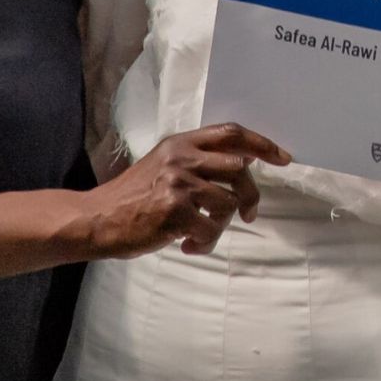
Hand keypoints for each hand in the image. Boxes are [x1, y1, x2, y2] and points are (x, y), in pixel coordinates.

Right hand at [82, 123, 288, 257]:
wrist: (97, 219)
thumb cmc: (132, 198)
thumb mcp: (163, 165)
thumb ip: (197, 161)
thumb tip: (242, 163)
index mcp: (181, 143)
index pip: (231, 133)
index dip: (262, 144)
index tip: (283, 158)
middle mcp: (182, 158)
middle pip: (240, 169)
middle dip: (250, 195)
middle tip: (249, 215)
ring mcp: (179, 183)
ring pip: (228, 204)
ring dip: (220, 227)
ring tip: (199, 236)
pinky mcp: (174, 210)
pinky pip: (210, 230)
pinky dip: (204, 244)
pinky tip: (186, 246)